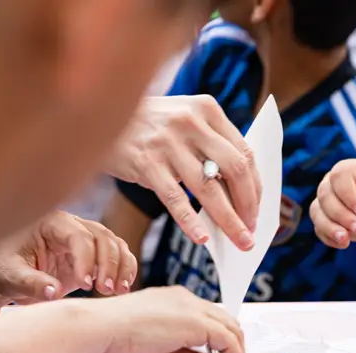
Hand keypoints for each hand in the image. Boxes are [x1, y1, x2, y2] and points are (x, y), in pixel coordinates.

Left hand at [0, 211, 137, 318]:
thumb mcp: (9, 276)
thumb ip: (31, 283)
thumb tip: (55, 292)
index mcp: (49, 223)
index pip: (77, 236)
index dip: (86, 259)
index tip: (85, 284)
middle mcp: (69, 227)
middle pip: (102, 236)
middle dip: (109, 262)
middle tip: (106, 289)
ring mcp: (81, 241)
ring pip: (113, 244)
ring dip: (121, 266)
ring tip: (118, 291)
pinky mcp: (88, 257)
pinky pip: (115, 255)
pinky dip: (123, 269)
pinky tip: (122, 287)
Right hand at [94, 287, 245, 352]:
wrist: (95, 330)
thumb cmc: (112, 340)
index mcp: (174, 303)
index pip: (210, 323)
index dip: (219, 348)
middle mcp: (187, 300)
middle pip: (227, 325)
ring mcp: (192, 308)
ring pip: (233, 331)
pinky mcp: (196, 322)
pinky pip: (230, 343)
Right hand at [105, 95, 260, 250]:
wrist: (97, 114)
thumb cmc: (148, 126)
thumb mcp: (183, 121)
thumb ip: (209, 145)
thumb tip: (238, 193)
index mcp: (207, 108)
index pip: (245, 152)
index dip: (256, 186)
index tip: (258, 211)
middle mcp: (191, 122)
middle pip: (235, 169)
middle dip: (249, 205)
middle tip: (252, 231)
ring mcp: (167, 142)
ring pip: (209, 189)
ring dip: (229, 220)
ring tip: (239, 241)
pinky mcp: (146, 163)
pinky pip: (175, 199)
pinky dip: (191, 222)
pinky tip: (202, 238)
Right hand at [310, 159, 355, 247]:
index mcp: (348, 170)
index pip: (338, 177)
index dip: (347, 195)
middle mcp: (331, 183)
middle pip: (325, 197)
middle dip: (341, 215)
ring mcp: (325, 202)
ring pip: (317, 214)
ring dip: (330, 228)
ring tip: (346, 239)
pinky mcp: (324, 219)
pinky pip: (319, 229)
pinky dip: (329, 238)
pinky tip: (344, 244)